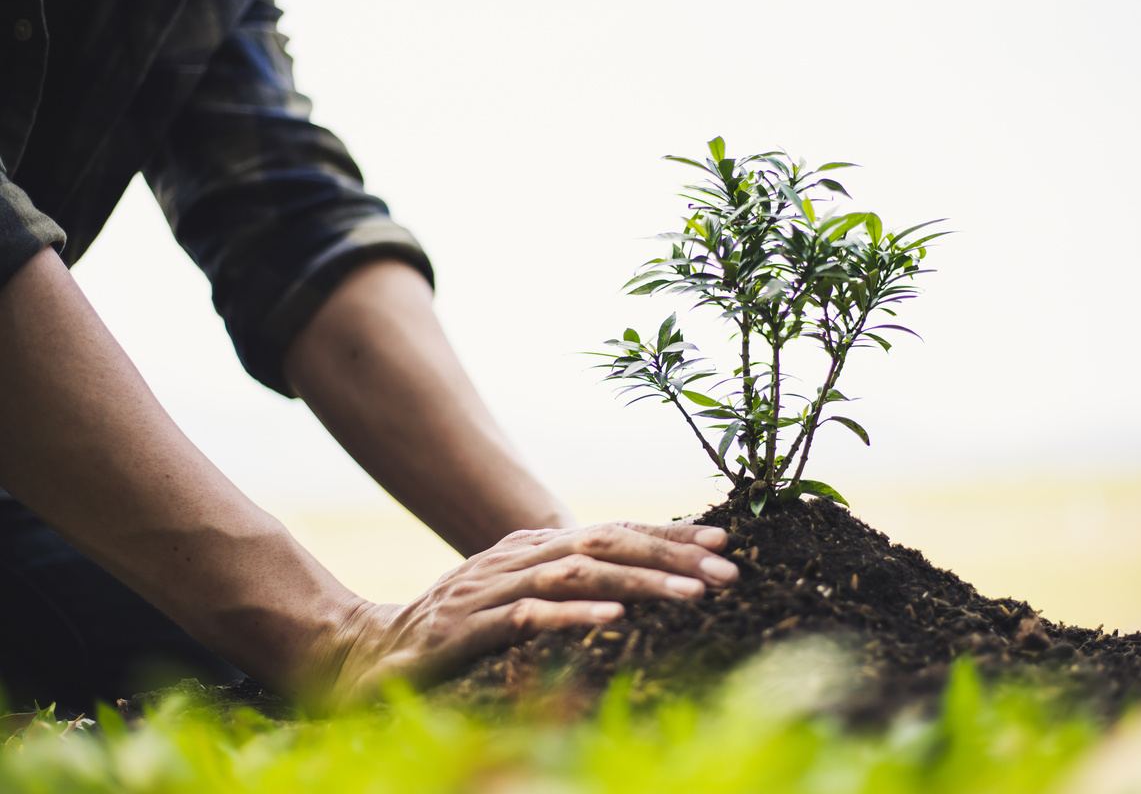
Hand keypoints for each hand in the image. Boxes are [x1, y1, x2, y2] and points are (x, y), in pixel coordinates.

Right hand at [315, 521, 738, 708]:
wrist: (370, 651)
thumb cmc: (452, 628)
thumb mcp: (512, 596)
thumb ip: (561, 582)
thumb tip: (623, 578)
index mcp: (533, 549)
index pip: (612, 532)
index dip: (668, 534)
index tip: (723, 542)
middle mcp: (518, 558)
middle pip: (605, 543)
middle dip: (670, 553)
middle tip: (727, 570)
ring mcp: (492, 589)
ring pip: (577, 573)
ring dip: (639, 580)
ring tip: (692, 595)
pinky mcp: (469, 627)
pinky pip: (528, 616)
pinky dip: (573, 615)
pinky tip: (613, 618)